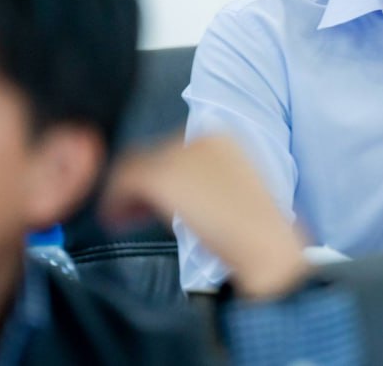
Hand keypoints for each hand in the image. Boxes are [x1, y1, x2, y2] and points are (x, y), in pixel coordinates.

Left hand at [101, 134, 307, 298]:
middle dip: (144, 184)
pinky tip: (117, 220)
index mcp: (225, 138)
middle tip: (134, 210)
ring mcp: (184, 154)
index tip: (154, 197)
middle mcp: (203, 136)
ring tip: (124, 216)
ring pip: (138, 167)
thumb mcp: (235, 194)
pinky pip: (126, 183)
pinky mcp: (166, 175)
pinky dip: (117, 201)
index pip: (177, 148)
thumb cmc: (256, 230)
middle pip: (157, 155)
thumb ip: (208, 182)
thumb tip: (182, 193)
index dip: (162, 173)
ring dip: (127, 192)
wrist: (265, 246)